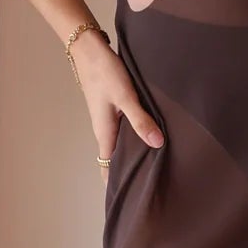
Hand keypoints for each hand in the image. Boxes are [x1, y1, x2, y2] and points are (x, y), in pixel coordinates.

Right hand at [69, 29, 164, 187]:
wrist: (89, 48)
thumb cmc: (104, 72)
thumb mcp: (126, 97)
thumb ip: (141, 120)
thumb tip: (157, 144)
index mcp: (105, 133)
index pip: (107, 169)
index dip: (115, 185)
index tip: (128, 199)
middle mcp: (105, 130)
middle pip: (115, 159)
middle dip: (129, 173)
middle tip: (151, 186)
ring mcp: (109, 119)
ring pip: (121, 144)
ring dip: (135, 153)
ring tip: (157, 165)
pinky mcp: (114, 108)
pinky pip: (125, 129)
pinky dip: (136, 136)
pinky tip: (152, 135)